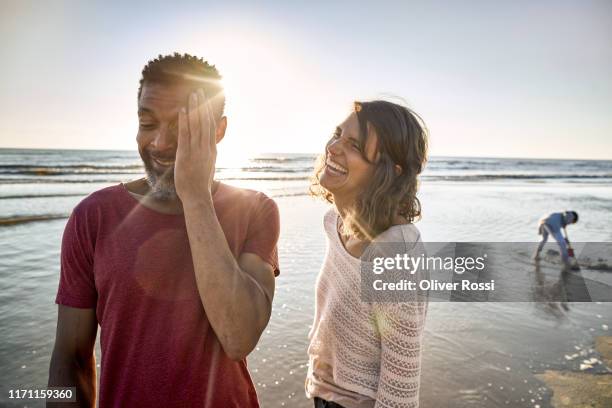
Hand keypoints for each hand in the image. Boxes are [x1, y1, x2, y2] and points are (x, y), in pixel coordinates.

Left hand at [174, 88, 216, 202]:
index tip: (208, 100)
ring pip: (197, 124)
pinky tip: (183, 110)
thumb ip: (209, 154)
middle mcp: (206, 147)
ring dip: (195, 108)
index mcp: (212, 150)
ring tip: (193, 94)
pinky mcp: (186, 154)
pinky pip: (186, 133)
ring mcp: (197, 150)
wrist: (197, 196)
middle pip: (205, 121)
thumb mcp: (209, 166)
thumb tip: (210, 148)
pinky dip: (185, 120)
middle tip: (199, 91)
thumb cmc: (201, 184)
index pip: (211, 127)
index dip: (209, 112)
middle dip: (203, 105)